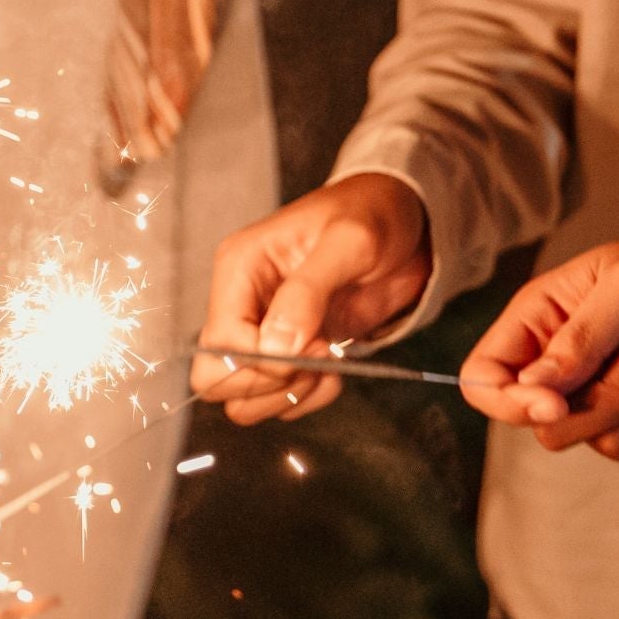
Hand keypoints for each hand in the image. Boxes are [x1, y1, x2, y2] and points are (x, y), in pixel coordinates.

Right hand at [192, 172, 431, 422]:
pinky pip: (277, 402)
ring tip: (329, 366)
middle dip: (269, 385)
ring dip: (288, 397)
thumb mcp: (349, 241)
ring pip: (240, 400)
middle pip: (213, 378)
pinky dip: (308, 398)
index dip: (266, 361)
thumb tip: (276, 346)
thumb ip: (308, 291)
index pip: (221, 342)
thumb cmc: (374, 216)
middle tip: (318, 359)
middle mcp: (240, 303)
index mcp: (240, 268)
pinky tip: (335, 370)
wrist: (404, 226)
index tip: (317, 344)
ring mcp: (261, 332)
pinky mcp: (287, 353)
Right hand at [460, 225, 618, 463]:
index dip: (507, 402)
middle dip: (600, 403)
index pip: (484, 380)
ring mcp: (610, 399)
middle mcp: (567, 366)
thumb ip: (581, 337)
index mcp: (543, 321)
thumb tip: (532, 391)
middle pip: (543, 425)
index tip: (553, 401)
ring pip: (598, 444)